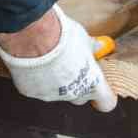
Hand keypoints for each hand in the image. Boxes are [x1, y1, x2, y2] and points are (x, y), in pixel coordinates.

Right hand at [0, 6, 117, 111]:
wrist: (33, 35)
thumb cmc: (62, 36)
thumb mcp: (83, 38)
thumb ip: (92, 48)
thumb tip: (99, 47)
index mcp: (92, 82)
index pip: (106, 102)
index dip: (104, 94)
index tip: (100, 86)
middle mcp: (73, 93)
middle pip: (80, 96)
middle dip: (77, 84)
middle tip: (71, 67)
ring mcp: (52, 95)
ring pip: (57, 93)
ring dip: (55, 81)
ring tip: (49, 60)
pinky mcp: (32, 92)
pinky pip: (37, 88)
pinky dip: (37, 79)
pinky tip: (35, 62)